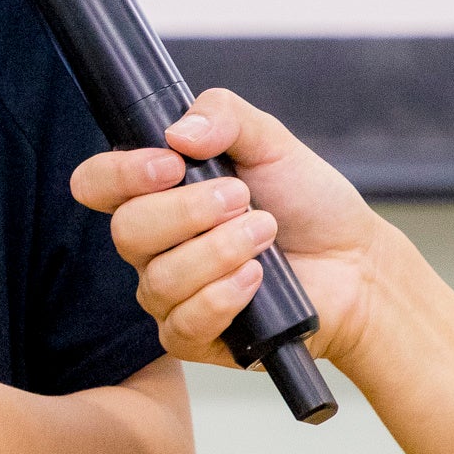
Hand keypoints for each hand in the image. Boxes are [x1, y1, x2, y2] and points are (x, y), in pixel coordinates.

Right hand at [68, 88, 393, 372]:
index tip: (171, 164)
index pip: (96, 183)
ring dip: (219, 251)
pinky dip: (222, 298)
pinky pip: (182, 323)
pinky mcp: (193, 337)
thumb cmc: (309, 203)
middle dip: (189, 211)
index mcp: (158, 192)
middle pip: (127, 231)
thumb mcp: (271, 141)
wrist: (356, 262)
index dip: (121, 174)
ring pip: (159, 278)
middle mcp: (154, 244)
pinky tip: (256, 279)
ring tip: (266, 234)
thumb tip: (177, 132)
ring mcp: (170, 293)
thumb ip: (223, 116)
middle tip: (242, 198)